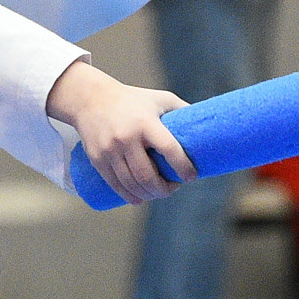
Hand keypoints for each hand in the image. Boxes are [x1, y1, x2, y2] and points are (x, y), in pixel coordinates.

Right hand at [45, 58, 193, 204]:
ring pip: (132, 184)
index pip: (169, 149)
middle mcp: (127, 137)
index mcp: (145, 122)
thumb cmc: (132, 99)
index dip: (183, 167)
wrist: (90, 98)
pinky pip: (115, 184)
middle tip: (174, 188)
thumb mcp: (159, 99)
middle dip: (165, 189)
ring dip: (149, 195)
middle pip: (148, 175)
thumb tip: (208, 126)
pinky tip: (140, 199)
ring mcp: (110, 150)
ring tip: (159, 193)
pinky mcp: (97, 159)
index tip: (191, 176)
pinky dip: (130, 196)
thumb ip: (182, 110)